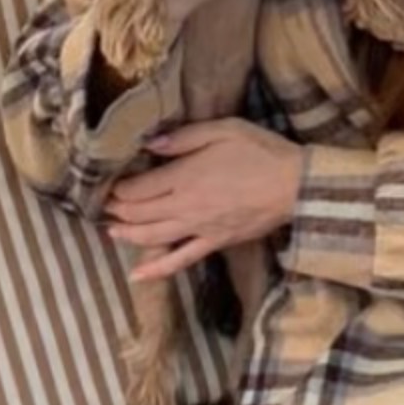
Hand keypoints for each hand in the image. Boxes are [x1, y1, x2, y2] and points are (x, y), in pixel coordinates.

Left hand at [106, 119, 301, 281]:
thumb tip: (150, 144)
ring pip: (152, 238)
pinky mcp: (214, 243)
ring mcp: (199, 229)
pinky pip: (180, 261)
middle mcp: (186, 207)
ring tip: (112, 231)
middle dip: (119, 211)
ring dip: (127, 236)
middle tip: (106, 205)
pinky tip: (137, 275)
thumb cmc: (262, 152)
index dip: (120, 188)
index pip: (138, 188)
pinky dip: (156, 270)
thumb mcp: (224, 129)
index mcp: (185, 177)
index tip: (112, 183)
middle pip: (140, 214)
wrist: (297, 185)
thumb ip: (184, 137)